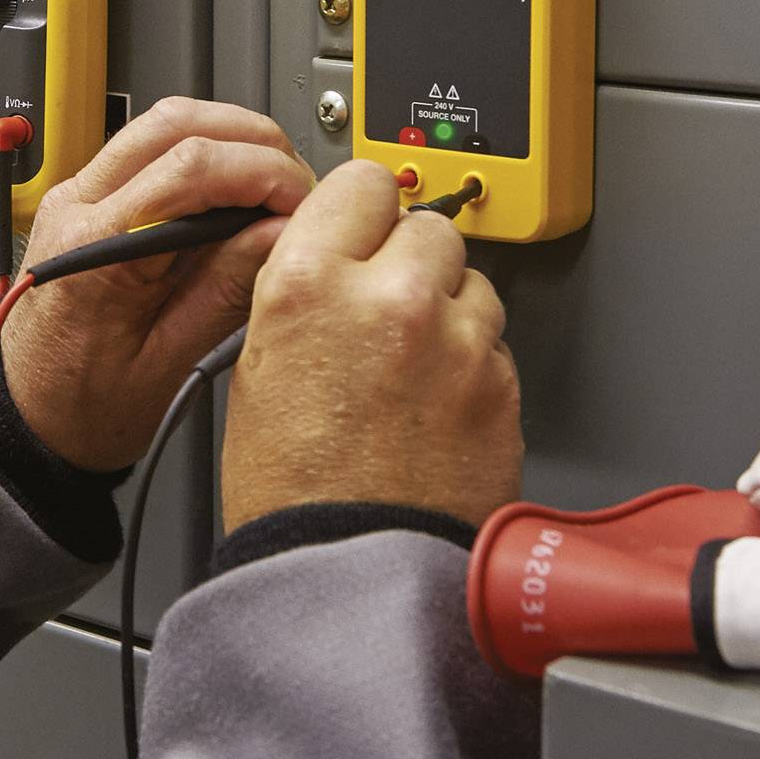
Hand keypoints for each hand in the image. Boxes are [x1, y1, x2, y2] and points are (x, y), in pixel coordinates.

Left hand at [0, 99, 317, 471]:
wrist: (25, 418)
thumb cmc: (80, 406)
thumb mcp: (167, 364)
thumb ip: (226, 291)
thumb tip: (284, 232)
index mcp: (92, 249)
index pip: (189, 169)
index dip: (262, 173)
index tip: (304, 201)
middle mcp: (76, 206)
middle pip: (175, 122)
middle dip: (253, 141)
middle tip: (298, 186)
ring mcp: (77, 194)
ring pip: (162, 122)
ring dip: (230, 137)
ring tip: (274, 184)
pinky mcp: (89, 198)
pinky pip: (150, 148)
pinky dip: (204, 153)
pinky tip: (235, 190)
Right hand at [221, 160, 521, 530]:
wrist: (350, 578)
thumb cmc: (293, 494)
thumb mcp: (258, 367)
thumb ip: (303, 292)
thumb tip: (335, 257)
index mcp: (308, 284)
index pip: (360, 181)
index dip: (360, 207)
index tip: (363, 225)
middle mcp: (389, 297)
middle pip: (426, 223)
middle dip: (410, 257)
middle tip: (386, 306)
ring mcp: (455, 340)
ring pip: (470, 278)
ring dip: (448, 307)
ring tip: (412, 364)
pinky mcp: (502, 383)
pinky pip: (495, 341)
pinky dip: (474, 360)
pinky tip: (438, 402)